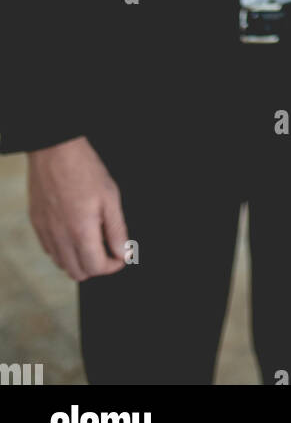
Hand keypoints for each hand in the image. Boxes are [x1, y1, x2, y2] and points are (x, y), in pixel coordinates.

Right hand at [27, 136, 128, 281]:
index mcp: (81, 232)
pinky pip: (49, 249)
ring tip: (91, 240)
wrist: (54, 150)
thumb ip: (117, 230)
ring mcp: (45, 231)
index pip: (96, 268)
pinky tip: (73, 232)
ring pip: (62, 264)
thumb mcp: (110, 197)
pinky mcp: (36, 223)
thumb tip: (123, 253)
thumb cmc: (84, 169)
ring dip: (79, 260)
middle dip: (96, 266)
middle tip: (107, 249)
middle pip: (78, 273)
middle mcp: (60, 237)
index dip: (113, 266)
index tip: (120, 255)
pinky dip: (63, 249)